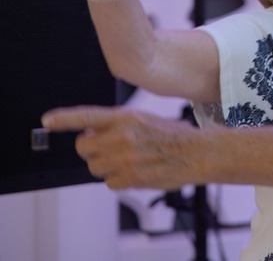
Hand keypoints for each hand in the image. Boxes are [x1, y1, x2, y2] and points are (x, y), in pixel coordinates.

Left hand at [42, 106, 199, 190]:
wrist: (197, 152)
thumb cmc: (174, 136)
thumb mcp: (145, 119)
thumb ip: (118, 124)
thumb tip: (92, 131)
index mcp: (126, 117)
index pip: (87, 116)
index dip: (64, 118)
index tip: (47, 120)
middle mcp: (122, 135)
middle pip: (83, 147)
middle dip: (92, 151)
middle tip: (110, 150)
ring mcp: (125, 157)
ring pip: (94, 168)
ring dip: (107, 167)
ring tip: (129, 162)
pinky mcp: (130, 177)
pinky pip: (109, 183)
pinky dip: (120, 181)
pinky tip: (136, 172)